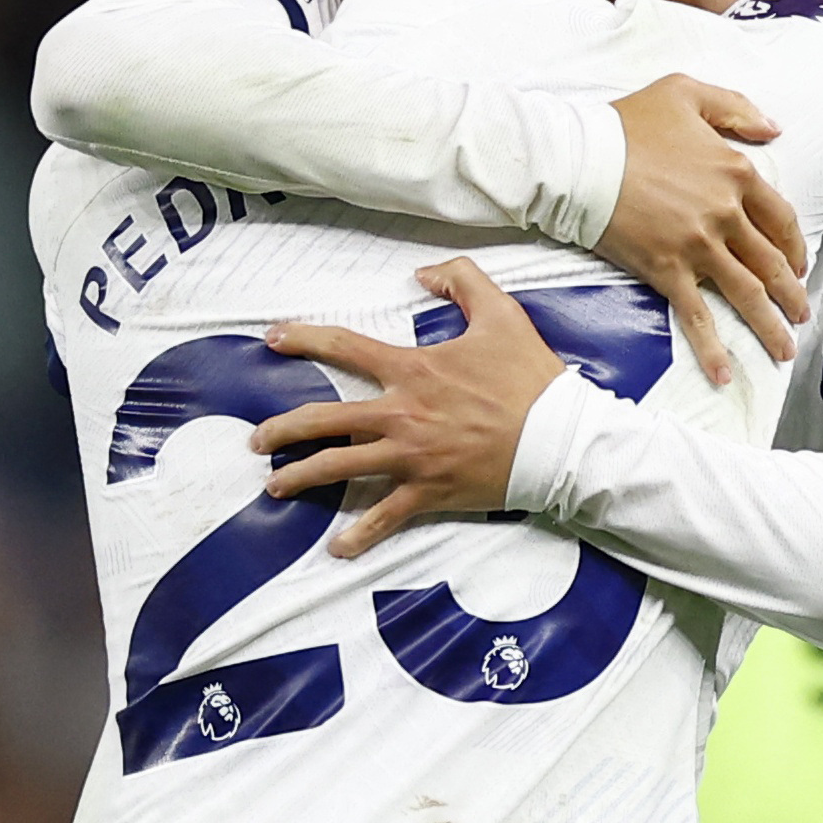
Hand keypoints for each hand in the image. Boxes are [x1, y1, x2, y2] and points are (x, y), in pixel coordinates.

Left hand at [257, 261, 568, 557]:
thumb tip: (423, 274)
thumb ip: (462, 279)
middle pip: (324, 420)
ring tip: (275, 485)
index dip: (303, 339)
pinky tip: (336, 548)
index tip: (272, 339)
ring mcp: (411, 458)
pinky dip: (359, 535)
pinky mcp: (429, 492)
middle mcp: (401, 415)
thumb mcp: (501, 313)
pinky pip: (385, 517)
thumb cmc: (531, 379)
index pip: (344, 347)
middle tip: (260, 440)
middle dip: (283, 430)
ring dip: (301, 478)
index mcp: (412, 370)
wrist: (562, 439)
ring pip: (340, 468)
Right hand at [599, 74, 804, 375]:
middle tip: (801, 316)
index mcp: (736, 172)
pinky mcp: (666, 271)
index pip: (781, 219)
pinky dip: (714, 350)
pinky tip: (726, 375)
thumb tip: (773, 128)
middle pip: (771, 263)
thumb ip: (735, 108)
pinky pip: (697, 318)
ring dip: (769, 327)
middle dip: (792, 295)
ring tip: (784, 350)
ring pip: (747, 294)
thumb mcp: (686, 93)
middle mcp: (725, 214)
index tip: (798, 267)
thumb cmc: (626, 123)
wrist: (578, 157)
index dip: (795, 248)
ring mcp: (698, 246)